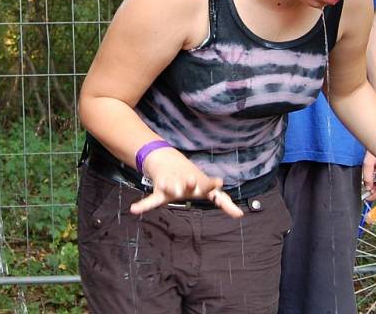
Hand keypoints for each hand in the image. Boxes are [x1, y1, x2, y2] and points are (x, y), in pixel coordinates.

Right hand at [129, 147, 243, 218]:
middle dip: (192, 183)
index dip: (213, 186)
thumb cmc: (192, 180)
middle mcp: (186, 182)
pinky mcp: (160, 189)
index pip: (209, 187)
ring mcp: (173, 184)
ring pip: (172, 187)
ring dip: (172, 187)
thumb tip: (241, 215)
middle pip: (190, 183)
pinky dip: (143, 206)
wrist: (168, 161)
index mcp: (199, 184)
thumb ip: (224, 202)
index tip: (220, 182)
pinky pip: (151, 200)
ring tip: (172, 189)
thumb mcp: (206, 189)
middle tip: (193, 182)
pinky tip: (134, 210)